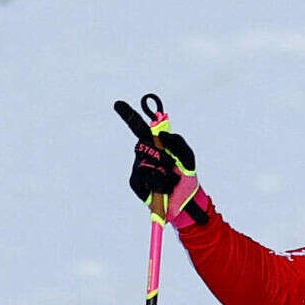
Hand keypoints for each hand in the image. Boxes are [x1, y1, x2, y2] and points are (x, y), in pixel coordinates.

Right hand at [115, 98, 210, 228]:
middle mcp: (144, 154)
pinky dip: (159, 183)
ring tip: (171, 180)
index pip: (139, 128)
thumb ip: (178, 142)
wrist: (185, 201)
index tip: (118, 103)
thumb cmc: (185, 176)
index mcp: (155, 145)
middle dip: (161, 156)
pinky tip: (165, 188)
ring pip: (146, 164)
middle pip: (143, 146)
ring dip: (164, 173)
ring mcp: (138, 168)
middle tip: (172, 164)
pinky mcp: (136, 182)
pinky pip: (145, 177)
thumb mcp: (187, 157)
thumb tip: (162, 135)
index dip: (128, 115)